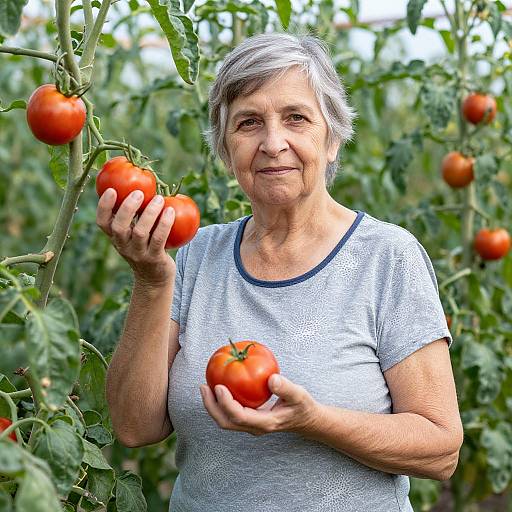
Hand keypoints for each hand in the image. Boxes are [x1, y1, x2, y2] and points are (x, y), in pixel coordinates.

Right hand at [96, 188, 175, 285]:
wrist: (154, 279)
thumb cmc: (145, 247)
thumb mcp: (134, 234)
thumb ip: (135, 215)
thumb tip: (143, 184)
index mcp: (115, 238)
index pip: (102, 222)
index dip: (104, 206)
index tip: (112, 190)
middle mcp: (123, 246)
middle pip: (119, 227)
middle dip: (127, 208)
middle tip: (139, 192)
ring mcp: (138, 254)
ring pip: (140, 232)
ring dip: (150, 214)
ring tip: (159, 199)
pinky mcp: (154, 259)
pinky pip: (159, 239)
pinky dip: (164, 224)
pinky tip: (171, 211)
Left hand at [199, 374, 321, 436]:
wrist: (305, 420)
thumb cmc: (302, 406)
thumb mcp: (299, 395)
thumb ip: (286, 388)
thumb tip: (271, 378)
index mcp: (265, 423)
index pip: (239, 417)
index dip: (226, 403)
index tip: (219, 386)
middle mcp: (254, 427)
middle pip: (226, 422)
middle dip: (211, 406)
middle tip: (203, 386)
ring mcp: (250, 425)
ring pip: (225, 420)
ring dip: (213, 405)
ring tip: (206, 386)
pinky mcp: (249, 419)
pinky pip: (230, 413)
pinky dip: (221, 402)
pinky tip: (219, 385)